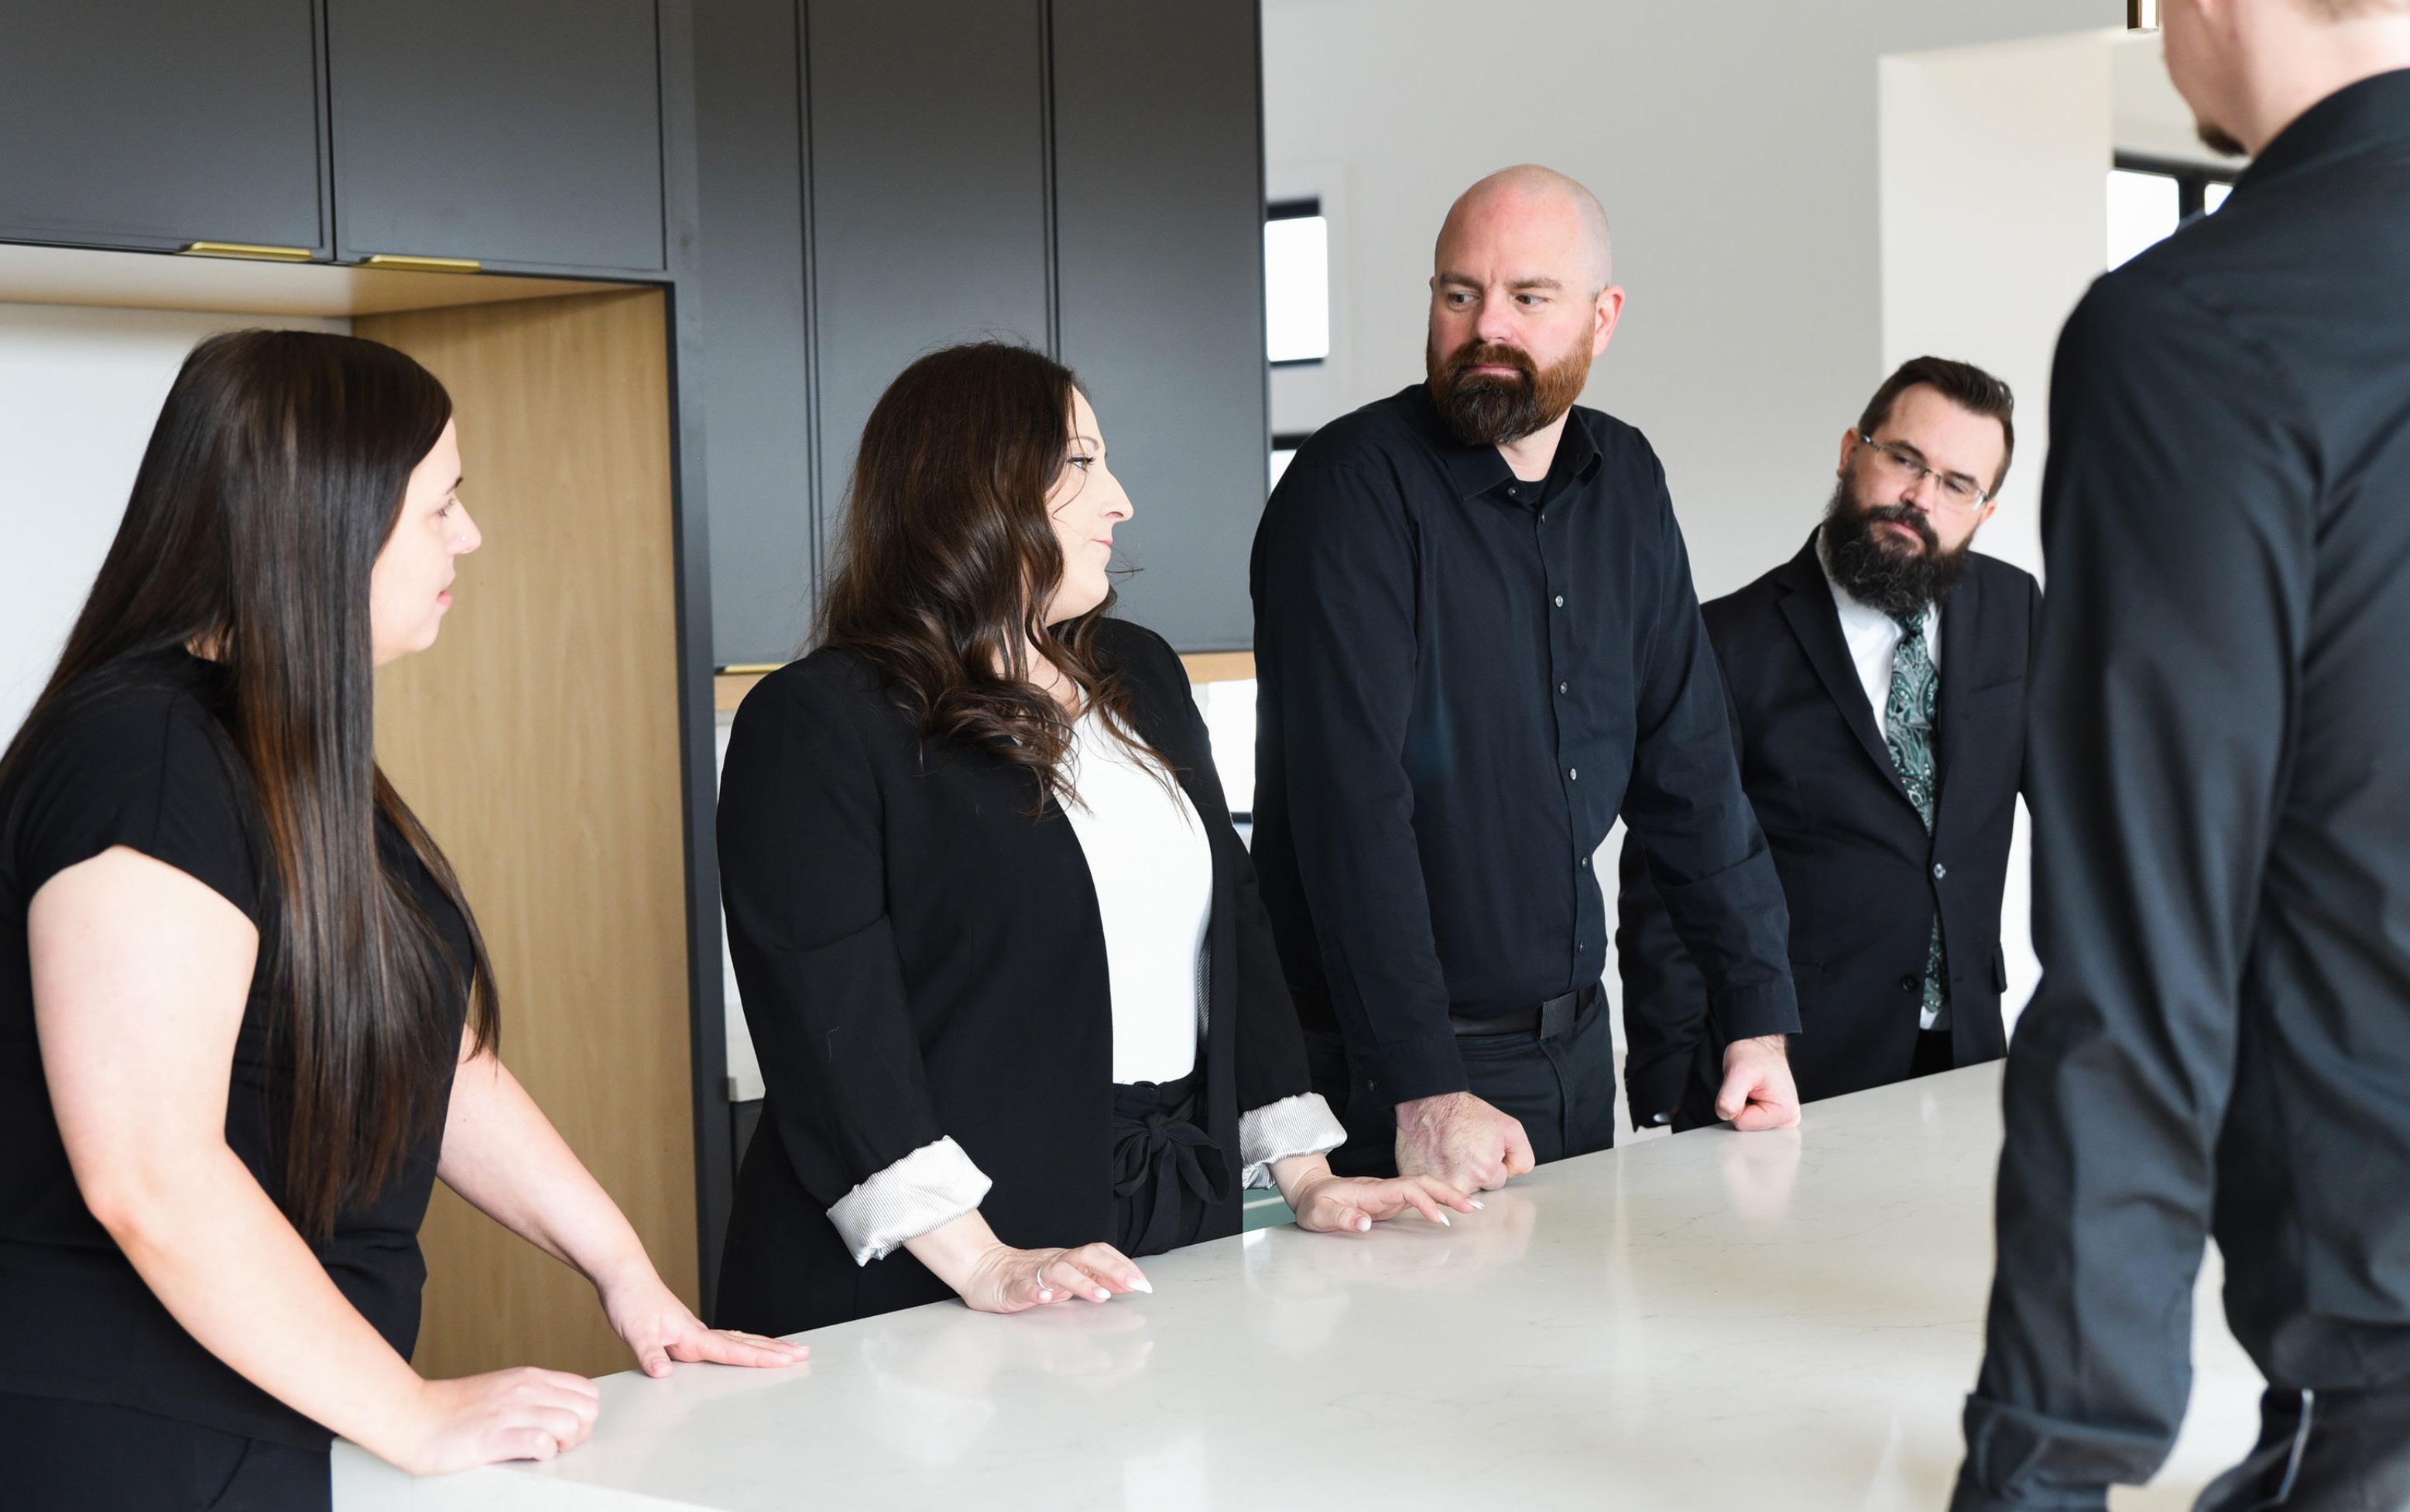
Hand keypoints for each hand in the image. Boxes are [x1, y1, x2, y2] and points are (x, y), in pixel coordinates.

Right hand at [374, 1367, 600, 1474]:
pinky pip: (541, 1444)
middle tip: (556, 1445)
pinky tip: (526, 1457)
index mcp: (531, 1377)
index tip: (564, 1431)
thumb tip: (562, 1414)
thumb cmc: (454, 1410)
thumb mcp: (504, 1390)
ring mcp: (511, 1412)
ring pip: (572, 1425)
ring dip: (563, 1445)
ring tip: (541, 1452)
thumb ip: (533, 1396)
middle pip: (588, 1410)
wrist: (411, 1416)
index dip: (583, 1416)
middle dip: (580, 1433)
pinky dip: (542, 1455)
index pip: (588, 1393)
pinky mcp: (494, 1437)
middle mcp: (526, 1389)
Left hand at [600, 1270, 807, 1377]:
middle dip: (775, 1350)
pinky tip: (746, 1345)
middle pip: (745, 1342)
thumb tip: (663, 1373)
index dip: (760, 1357)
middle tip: (804, 1353)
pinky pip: (723, 1340)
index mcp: (691, 1334)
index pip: (732, 1350)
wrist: (624, 1276)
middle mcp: (699, 1332)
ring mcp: (695, 1331)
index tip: (786, 1360)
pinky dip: (742, 1344)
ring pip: (738, 1340)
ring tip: (787, 1350)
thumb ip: (650, 1354)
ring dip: (763, 1346)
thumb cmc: (630, 1301)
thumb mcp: (635, 1331)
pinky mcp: (686, 1332)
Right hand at [954, 1240, 1152, 1313]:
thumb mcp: (1065, 1279)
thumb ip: (1094, 1279)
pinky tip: (1045, 1299)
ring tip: (1101, 1296)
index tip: (1144, 1284)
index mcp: (1068, 1260)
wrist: (982, 1270)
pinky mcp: (1011, 1286)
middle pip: (1087, 1256)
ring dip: (1083, 1283)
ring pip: (1060, 1271)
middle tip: (1136, 1286)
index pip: (1101, 1254)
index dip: (1124, 1265)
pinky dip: (1036, 1290)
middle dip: (1114, 1270)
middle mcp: (1055, 1262)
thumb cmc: (1026, 1276)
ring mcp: (1033, 1273)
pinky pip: (1024, 1286)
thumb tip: (1128, 1282)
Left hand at [1278, 1159, 1481, 1233]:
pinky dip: (1438, 1201)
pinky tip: (1452, 1209)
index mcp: (1371, 1191)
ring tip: (1473, 1207)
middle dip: (1449, 1193)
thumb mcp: (1318, 1213)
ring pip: (1425, 1188)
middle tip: (1474, 1207)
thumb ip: (1340, 1217)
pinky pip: (1420, 1198)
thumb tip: (1365, 1223)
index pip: (1407, 1190)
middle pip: (1423, 1183)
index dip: (1426, 1202)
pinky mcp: (1391, 1201)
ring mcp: (1389, 1194)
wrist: (1310, 1191)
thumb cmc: (1314, 1204)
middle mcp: (1385, 1189)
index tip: (1441, 1219)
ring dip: (1448, 1195)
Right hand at [1393, 1090, 1534, 1190]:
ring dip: (1455, 1174)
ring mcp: (1435, 1184)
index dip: (1492, 1161)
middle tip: (1465, 1148)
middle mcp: (1459, 1184)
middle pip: (1477, 1188)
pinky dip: (1435, 1173)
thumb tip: (1514, 1173)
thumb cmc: (1465, 1113)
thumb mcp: (1510, 1128)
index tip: (1481, 1147)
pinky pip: (1433, 1187)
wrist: (1429, 1102)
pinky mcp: (1416, 1180)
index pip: (1497, 1180)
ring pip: (1456, 1188)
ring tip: (1450, 1150)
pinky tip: (1436, 1155)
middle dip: (1475, 1172)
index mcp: (1484, 1172)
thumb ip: (1522, 1157)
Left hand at [1714, 1034, 1799, 1130]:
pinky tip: (1752, 1093)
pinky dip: (1745, 1106)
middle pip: (1747, 1127)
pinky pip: (1750, 1119)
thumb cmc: (1754, 1054)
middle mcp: (1789, 1119)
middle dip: (1740, 1107)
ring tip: (1751, 1088)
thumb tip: (1725, 1114)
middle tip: (1748, 1087)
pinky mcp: (1775, 1115)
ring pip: (1747, 1123)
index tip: (1745, 1087)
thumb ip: (1729, 1098)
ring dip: (1743, 1106)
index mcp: (1786, 1113)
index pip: (1743, 1123)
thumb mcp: (1739, 1072)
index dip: (1735, 1104)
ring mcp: (1783, 1118)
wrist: (1759, 1043)